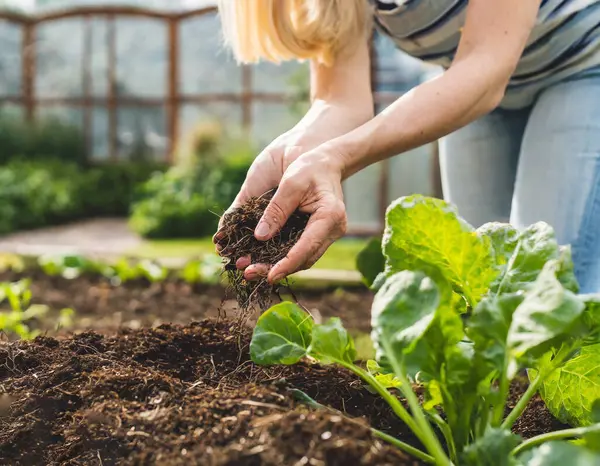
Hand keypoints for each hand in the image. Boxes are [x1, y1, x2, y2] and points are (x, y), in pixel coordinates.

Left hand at [214, 100, 370, 275]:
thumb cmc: (309, 166)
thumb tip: (260, 237)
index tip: (269, 276)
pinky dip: (277, 257)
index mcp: (330, 216)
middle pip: (303, 259)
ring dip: (273, 265)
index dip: (287, 264)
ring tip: (245, 268)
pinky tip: (255, 259)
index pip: (307, 247)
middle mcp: (331, 230)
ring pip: (299, 259)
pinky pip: (297, 251)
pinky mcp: (314, 234)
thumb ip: (276, 210)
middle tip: (247, 274)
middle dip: (274, 268)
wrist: (322, 159)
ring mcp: (324, 234)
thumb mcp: (290, 183)